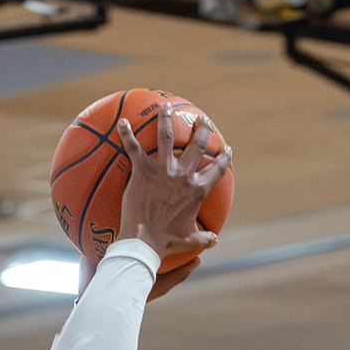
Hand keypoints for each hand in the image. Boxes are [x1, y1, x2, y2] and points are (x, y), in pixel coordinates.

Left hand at [115, 102, 229, 274]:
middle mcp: (183, 175)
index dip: (223, 158)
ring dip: (167, 119)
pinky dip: (126, 134)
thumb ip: (203, 238)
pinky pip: (133, 148)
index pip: (216, 170)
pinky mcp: (142, 171)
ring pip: (167, 137)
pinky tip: (122, 122)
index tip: (226, 149)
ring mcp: (162, 170)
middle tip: (202, 120)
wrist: (144, 242)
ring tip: (166, 107)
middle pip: (197, 145)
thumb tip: (214, 240)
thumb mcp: (189, 240)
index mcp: (197, 190)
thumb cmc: (166, 242)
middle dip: (201, 129)